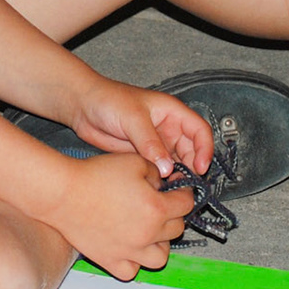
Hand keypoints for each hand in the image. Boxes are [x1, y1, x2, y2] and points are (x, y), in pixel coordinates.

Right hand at [44, 151, 194, 280]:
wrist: (64, 193)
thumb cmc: (95, 176)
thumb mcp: (134, 161)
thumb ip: (156, 172)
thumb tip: (165, 183)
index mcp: (156, 208)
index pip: (186, 204)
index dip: (184, 192)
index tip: (178, 189)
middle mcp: (147, 234)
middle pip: (176, 229)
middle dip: (173, 214)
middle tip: (160, 204)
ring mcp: (129, 252)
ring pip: (160, 257)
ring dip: (159, 243)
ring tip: (148, 229)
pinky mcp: (110, 261)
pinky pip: (133, 271)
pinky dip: (135, 262)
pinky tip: (129, 247)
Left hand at [64, 80, 212, 178]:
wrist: (83, 106)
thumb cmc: (108, 99)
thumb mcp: (133, 118)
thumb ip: (150, 142)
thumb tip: (167, 167)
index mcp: (172, 112)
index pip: (200, 131)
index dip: (205, 149)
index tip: (201, 166)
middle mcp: (167, 128)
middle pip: (191, 151)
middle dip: (192, 168)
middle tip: (187, 185)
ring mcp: (156, 143)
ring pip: (176, 163)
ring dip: (177, 176)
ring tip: (173, 189)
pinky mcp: (143, 156)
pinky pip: (159, 170)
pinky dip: (161, 180)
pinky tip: (158, 188)